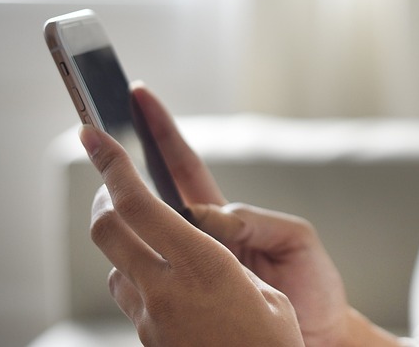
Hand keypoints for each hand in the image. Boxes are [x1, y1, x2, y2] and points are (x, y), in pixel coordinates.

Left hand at [84, 123, 304, 346]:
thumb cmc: (279, 343)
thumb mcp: (266, 290)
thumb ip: (224, 259)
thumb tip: (196, 241)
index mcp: (203, 266)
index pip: (139, 204)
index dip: (111, 164)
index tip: (92, 134)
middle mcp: (166, 290)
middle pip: (108, 228)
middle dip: (104, 194)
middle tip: (111, 174)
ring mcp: (150, 319)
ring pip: (115, 262)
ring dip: (124, 238)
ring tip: (149, 227)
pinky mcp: (148, 339)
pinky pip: (131, 294)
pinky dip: (138, 272)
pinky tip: (166, 276)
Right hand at [92, 87, 398, 346]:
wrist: (322, 336)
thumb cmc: (315, 285)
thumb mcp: (296, 240)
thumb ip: (254, 220)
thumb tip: (204, 216)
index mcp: (229, 217)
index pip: (186, 167)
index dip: (162, 132)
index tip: (139, 96)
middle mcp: (205, 237)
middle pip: (155, 193)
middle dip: (125, 161)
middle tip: (96, 134)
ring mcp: (194, 266)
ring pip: (148, 235)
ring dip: (124, 213)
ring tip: (103, 187)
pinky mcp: (190, 296)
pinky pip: (153, 278)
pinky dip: (139, 266)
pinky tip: (127, 257)